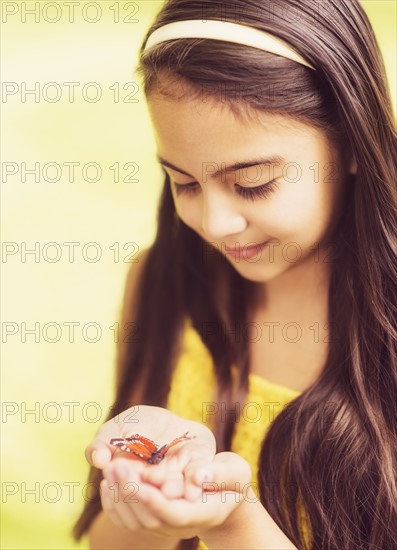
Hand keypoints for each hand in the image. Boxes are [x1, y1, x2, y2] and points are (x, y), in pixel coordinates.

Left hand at [85, 404, 251, 538]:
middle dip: (130, 492)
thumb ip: (222, 473)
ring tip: (109, 468)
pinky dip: (114, 503)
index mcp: (202, 513)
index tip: (139, 482)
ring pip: (135, 521)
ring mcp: (165, 527)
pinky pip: (128, 520)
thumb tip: (200, 476)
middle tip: (117, 465)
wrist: (223, 495)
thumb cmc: (232, 479)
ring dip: (119, 495)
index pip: (174, 514)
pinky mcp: (153, 521)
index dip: (155, 501)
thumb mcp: (236, 471)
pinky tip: (107, 482)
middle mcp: (180, 526)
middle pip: (149, 519)